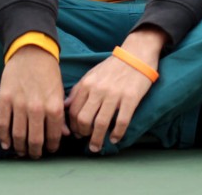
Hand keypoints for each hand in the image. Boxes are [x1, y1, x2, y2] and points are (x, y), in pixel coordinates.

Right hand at [0, 46, 67, 157]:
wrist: (31, 52)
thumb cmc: (48, 72)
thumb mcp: (60, 92)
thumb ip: (62, 114)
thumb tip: (64, 134)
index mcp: (54, 106)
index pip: (53, 136)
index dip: (51, 147)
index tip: (49, 149)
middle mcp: (37, 108)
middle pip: (34, 140)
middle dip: (35, 152)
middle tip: (35, 154)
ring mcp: (19, 104)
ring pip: (18, 136)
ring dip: (20, 148)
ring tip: (21, 152)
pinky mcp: (4, 99)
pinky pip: (3, 124)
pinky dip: (4, 138)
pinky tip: (6, 144)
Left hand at [65, 27, 165, 152]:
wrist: (136, 55)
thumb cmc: (112, 66)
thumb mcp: (91, 74)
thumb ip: (78, 90)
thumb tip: (65, 107)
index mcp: (87, 84)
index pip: (73, 111)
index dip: (73, 126)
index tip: (77, 133)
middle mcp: (98, 90)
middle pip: (84, 119)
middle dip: (83, 134)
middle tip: (86, 140)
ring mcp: (115, 95)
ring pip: (101, 124)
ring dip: (97, 140)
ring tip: (97, 147)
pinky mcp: (131, 98)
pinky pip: (121, 122)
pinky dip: (117, 134)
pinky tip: (115, 138)